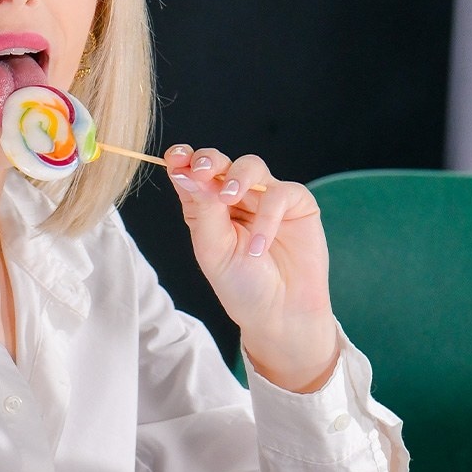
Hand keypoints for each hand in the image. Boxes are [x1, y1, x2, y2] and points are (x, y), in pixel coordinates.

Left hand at [165, 144, 335, 390]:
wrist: (279, 313)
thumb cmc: (242, 285)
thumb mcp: (213, 249)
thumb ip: (202, 209)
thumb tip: (183, 172)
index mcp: (206, 207)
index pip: (191, 173)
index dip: (183, 159)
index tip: (175, 158)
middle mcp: (235, 198)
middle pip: (220, 162)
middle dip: (208, 160)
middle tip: (201, 171)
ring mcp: (265, 198)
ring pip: (251, 165)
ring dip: (237, 177)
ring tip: (228, 198)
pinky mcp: (297, 205)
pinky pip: (281, 194)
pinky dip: (268, 217)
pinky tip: (260, 245)